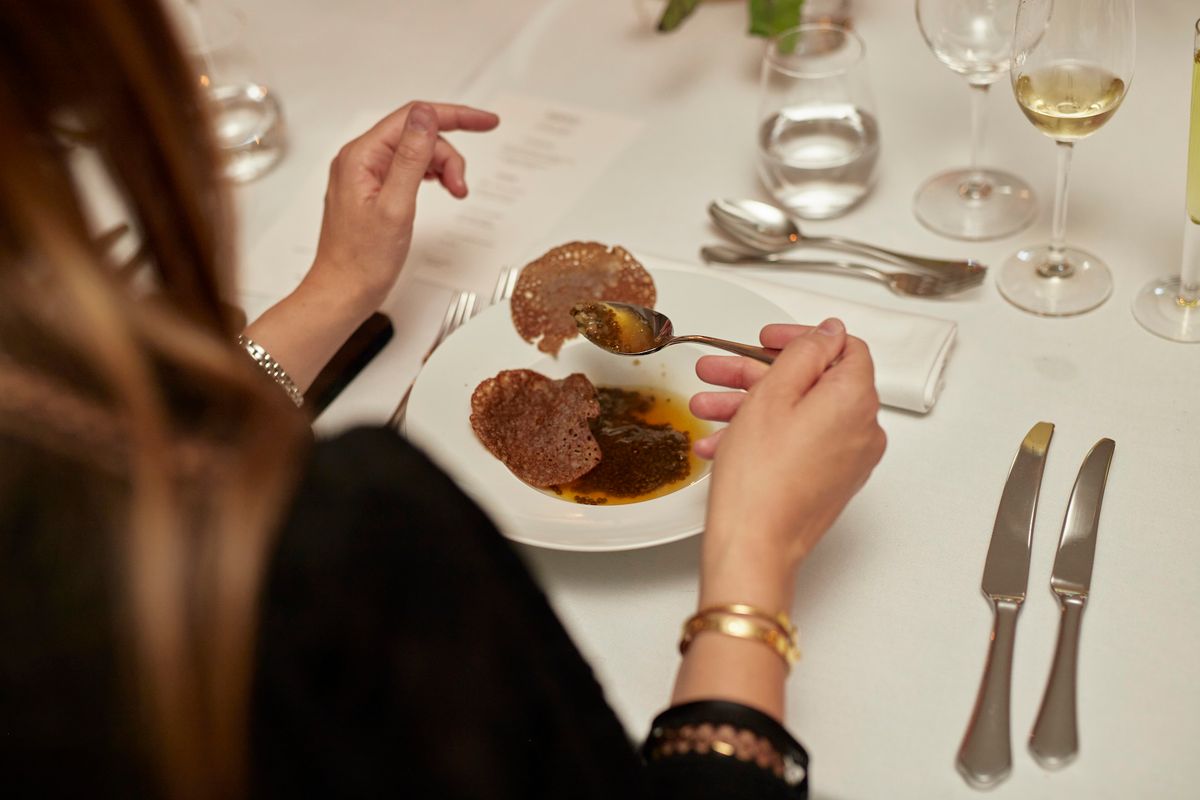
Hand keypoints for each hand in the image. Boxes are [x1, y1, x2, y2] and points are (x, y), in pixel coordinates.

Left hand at [305, 101, 499, 317]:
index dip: (455, 116)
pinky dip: (430, 176)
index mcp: (361, 157)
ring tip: (456, 193)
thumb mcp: (396, 206)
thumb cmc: (363, 261)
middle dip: (448, 156)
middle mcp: (359, 159)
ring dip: (442, 168)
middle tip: (462, 188)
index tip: (486, 122)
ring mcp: (364, 175)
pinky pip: (406, 169)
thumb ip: (411, 157)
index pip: (413, 117)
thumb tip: (426, 116)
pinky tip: (441, 188)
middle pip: (417, 136)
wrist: (343, 292)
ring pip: (415, 153)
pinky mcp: (371, 190)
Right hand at [690, 319, 886, 608]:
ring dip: (749, 405)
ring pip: (798, 415)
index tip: (767, 339)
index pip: (843, 348)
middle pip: (813, 382)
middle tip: (718, 370)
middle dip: (757, 374)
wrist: (754, 546)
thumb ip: (805, 353)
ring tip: (704, 408)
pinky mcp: (828, 483)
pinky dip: (762, 436)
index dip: (801, 337)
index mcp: (855, 400)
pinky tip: (719, 443)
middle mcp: (862, 430)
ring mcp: (847, 460)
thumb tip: (828, 333)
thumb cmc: (761, 478)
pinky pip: (797, 444)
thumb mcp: (772, 394)